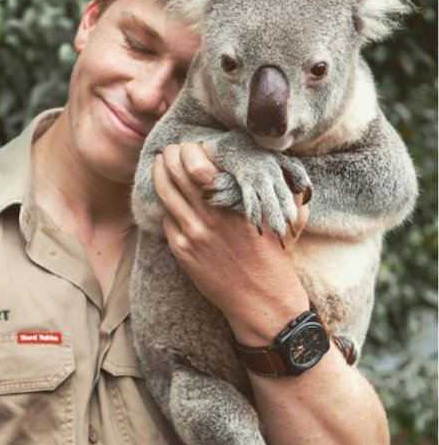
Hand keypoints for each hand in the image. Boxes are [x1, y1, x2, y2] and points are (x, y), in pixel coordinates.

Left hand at [153, 142, 309, 343]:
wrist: (261, 298)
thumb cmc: (276, 256)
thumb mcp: (286, 218)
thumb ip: (285, 190)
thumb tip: (283, 166)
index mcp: (236, 201)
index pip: (199, 163)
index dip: (189, 150)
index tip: (189, 145)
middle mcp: (211, 214)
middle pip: (175, 172)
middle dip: (168, 156)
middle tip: (168, 150)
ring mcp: (193, 232)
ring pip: (165, 193)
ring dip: (158, 174)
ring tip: (158, 165)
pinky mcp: (182, 249)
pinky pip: (167, 219)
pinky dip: (166, 206)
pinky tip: (169, 199)